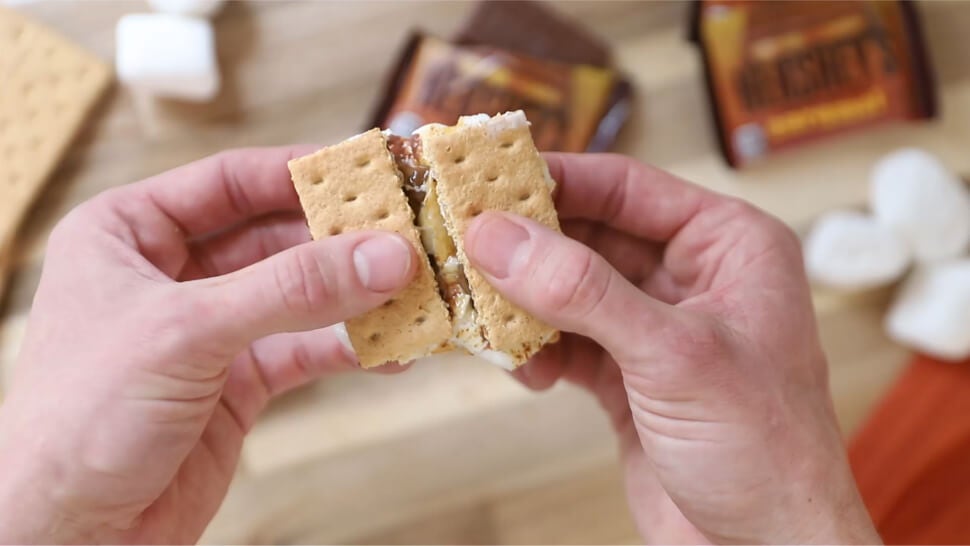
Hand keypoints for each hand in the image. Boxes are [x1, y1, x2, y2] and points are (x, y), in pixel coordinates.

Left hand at [0, 148, 415, 542]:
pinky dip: (348, 348)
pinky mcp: (236, 382)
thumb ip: (291, 291)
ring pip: (297, 297)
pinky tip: (390, 350)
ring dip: (353, 297)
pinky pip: (304, 350)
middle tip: (405, 236)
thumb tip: (383, 255)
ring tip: (412, 291)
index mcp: (127, 232)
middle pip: (273, 238)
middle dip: (339, 241)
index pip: (228, 182)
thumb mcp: (188, 332)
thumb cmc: (81, 419)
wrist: (72, 534)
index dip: (298, 172)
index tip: (367, 170)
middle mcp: (170, 274)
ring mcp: (208, 330)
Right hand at [465, 154, 879, 543]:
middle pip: (590, 236)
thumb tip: (501, 237)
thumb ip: (583, 291)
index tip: (488, 178)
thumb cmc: (766, 451)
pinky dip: (538, 351)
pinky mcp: (629, 376)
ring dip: (525, 302)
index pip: (628, 188)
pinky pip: (567, 342)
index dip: (557, 179)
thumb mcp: (673, 356)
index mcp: (730, 246)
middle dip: (529, 246)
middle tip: (465, 242)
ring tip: (481, 307)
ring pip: (571, 291)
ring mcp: (657, 328)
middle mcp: (694, 277)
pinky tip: (522, 366)